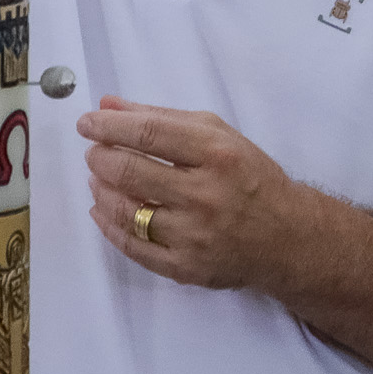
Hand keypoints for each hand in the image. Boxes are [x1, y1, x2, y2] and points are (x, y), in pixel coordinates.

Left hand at [79, 97, 312, 291]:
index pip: (149, 134)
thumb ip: (163, 119)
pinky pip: (133, 247)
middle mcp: (205, 194)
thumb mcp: (219, 136)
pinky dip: (109, 226)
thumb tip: (108, 106)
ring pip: (126, 211)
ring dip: (101, 191)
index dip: (110, 126)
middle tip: (94, 153)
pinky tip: (103, 210)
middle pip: (131, 172)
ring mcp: (194, 235)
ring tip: (97, 179)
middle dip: (100, 158)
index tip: (87, 123)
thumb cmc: (250, 177)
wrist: (286, 237)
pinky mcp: (185, 267)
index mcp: (218, 153)